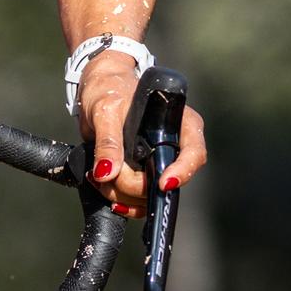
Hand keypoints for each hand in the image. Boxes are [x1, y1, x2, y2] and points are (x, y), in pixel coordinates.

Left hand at [75, 51, 207, 216]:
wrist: (97, 90)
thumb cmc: (108, 89)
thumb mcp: (106, 110)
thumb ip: (107, 142)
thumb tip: (107, 173)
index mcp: (178, 124)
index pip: (194, 153)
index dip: (183, 171)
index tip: (163, 183)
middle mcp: (172, 146)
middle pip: (165, 182)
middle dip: (132, 185)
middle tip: (105, 172)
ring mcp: (157, 163)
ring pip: (148, 196)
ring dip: (119, 194)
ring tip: (97, 174)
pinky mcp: (142, 175)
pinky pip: (137, 201)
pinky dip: (118, 200)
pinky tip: (101, 185)